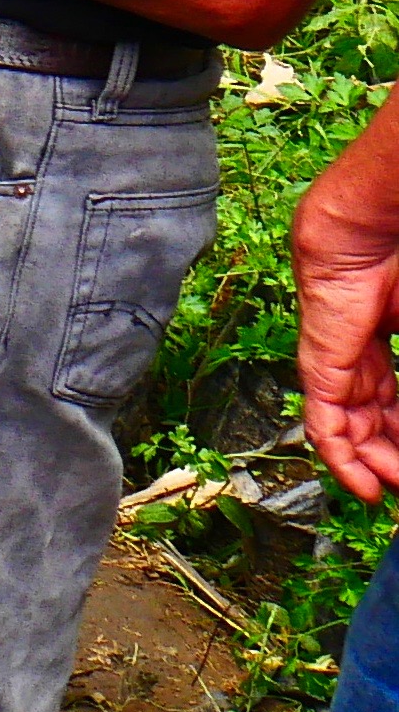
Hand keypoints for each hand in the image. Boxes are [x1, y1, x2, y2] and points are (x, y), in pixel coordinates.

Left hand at [295, 141, 398, 498]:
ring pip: (348, 426)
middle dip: (392, 453)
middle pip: (372, 416)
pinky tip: (363, 484)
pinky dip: (342, 457)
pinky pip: (324, 421)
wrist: (375, 221)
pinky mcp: (320, 363)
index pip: (392, 397)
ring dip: (371, 464)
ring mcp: (335, 358)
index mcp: (382, 334)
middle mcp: (356, 352)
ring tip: (393, 490)